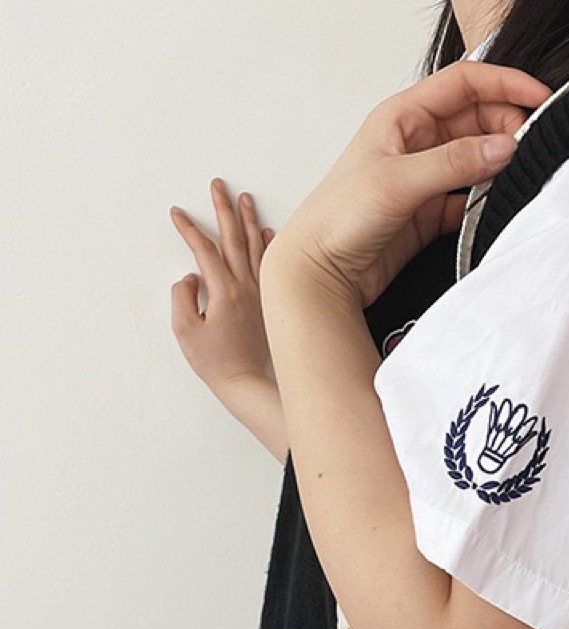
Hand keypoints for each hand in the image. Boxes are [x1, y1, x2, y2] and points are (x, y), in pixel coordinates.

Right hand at [170, 178, 275, 389]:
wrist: (246, 382)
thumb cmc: (215, 361)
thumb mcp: (185, 330)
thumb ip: (182, 296)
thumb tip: (190, 277)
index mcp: (223, 291)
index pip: (204, 249)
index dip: (189, 228)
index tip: (177, 213)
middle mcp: (245, 287)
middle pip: (233, 239)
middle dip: (223, 209)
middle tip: (218, 185)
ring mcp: (261, 293)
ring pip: (255, 248)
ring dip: (248, 220)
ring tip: (244, 198)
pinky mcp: (269, 302)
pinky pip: (270, 266)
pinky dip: (269, 245)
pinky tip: (268, 231)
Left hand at [262, 61, 551, 307]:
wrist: (320, 270)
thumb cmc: (339, 217)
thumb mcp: (399, 181)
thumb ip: (455, 163)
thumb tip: (505, 147)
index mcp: (402, 116)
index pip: (463, 84)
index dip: (504, 84)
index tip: (540, 97)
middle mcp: (415, 142)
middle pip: (476, 119)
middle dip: (508, 128)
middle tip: (533, 148)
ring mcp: (424, 178)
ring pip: (476, 159)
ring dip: (500, 165)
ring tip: (523, 176)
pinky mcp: (428, 212)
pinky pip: (469, 199)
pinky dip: (487, 202)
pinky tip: (499, 208)